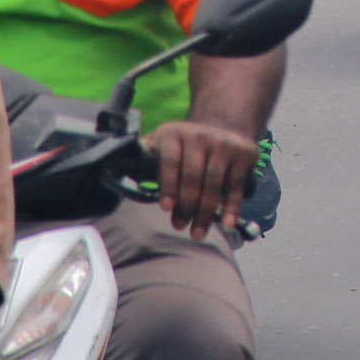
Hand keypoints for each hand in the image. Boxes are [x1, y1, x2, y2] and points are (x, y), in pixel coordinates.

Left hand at [149, 117, 262, 234]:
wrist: (222, 126)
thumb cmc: (184, 147)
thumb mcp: (162, 142)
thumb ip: (144, 155)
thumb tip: (114, 166)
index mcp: (174, 133)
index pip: (170, 160)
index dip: (168, 185)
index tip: (166, 208)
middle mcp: (199, 134)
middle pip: (192, 176)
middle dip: (186, 205)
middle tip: (180, 227)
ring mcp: (223, 143)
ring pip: (213, 184)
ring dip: (205, 213)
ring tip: (197, 233)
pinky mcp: (244, 153)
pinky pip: (235, 185)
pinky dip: (232, 206)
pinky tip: (226, 223)